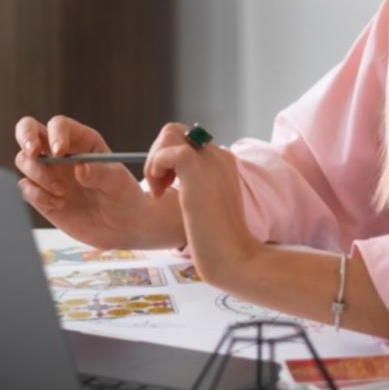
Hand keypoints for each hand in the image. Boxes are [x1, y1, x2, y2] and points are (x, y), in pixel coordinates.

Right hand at [14, 115, 182, 249]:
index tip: (59, 153)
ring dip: (39, 176)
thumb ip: (101, 174)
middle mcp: (60, 153)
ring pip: (24, 160)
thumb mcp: (118, 184)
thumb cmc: (123, 197)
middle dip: (25, 137)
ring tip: (62, 193)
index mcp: (82, 141)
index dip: (55, 134)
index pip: (59, 125)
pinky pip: (25, 187)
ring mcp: (48, 172)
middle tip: (33, 153)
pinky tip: (59, 204)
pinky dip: (37, 196)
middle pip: (28, 129)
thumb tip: (81, 168)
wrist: (120, 227)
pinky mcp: (40, 194)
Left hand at [144, 122, 263, 285]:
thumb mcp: (208, 207)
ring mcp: (210, 160)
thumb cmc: (219, 243)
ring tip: (158, 191)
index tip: (166, 187)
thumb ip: (196, 189)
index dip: (168, 159)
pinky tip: (159, 194)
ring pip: (169, 134)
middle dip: (158, 155)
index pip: (187, 141)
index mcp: (224, 162)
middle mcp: (219, 155)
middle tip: (158, 188)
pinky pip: (167, 151)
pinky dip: (155, 167)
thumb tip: (168, 180)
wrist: (234, 257)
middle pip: (175, 132)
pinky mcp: (197, 170)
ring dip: (154, 160)